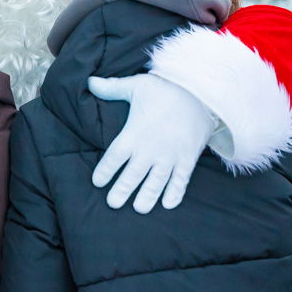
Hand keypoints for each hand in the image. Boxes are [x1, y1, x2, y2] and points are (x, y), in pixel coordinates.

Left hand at [88, 73, 216, 213]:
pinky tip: (168, 205)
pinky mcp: (188, 158)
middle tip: (113, 204)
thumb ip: (112, 88)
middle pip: (132, 176)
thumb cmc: (166, 88)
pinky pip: (180, 181)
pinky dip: (175, 194)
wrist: (202, 91)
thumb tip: (89, 82)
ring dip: (146, 198)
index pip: (114, 158)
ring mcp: (170, 156)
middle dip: (121, 191)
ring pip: (155, 183)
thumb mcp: (136, 85)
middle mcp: (150, 149)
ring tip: (139, 209)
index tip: (97, 182)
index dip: (104, 171)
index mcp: (134, 134)